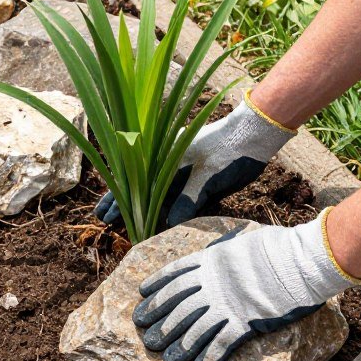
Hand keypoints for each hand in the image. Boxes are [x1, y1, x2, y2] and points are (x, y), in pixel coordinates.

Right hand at [95, 95, 295, 228]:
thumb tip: (169, 222)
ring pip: (156, 196)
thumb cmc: (229, 148)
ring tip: (125, 225)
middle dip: (123, 205)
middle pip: (140, 189)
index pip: (134, 182)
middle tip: (105, 221)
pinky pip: (178, 201)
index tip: (104, 216)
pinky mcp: (199, 184)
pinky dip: (165, 211)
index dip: (118, 199)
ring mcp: (184, 175)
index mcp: (165, 159)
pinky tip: (157, 222)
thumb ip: (188, 198)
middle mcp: (169, 167)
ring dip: (143, 211)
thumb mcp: (208, 174)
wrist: (255, 135)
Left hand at [132, 211, 360, 360]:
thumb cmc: (277, 247)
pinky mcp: (246, 320)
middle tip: (146, 338)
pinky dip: (209, 356)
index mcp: (209, 261)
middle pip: (177, 305)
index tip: (141, 296)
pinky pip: (222, 342)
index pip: (173, 274)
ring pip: (194, 327)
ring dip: (180, 346)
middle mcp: (212, 283)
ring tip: (167, 359)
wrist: (301, 260)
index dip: (156, 287)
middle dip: (160, 323)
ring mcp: (227, 302)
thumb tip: (218, 249)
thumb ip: (224, 249)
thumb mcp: (241, 241)